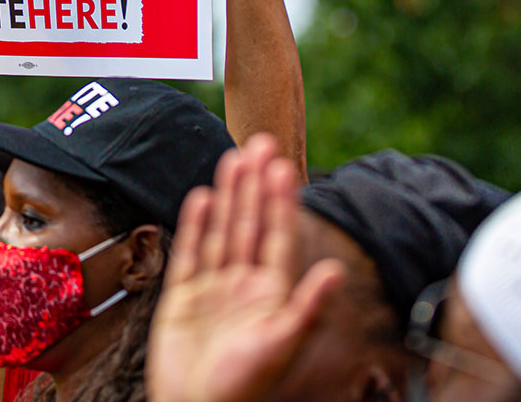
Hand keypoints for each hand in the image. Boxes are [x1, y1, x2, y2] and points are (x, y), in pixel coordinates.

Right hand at [147, 134, 343, 401]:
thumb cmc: (245, 387)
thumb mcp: (282, 345)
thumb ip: (307, 306)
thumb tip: (336, 271)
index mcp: (272, 294)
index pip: (278, 236)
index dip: (280, 201)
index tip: (282, 166)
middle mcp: (244, 285)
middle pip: (251, 224)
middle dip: (254, 185)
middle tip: (259, 143)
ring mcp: (213, 289)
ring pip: (223, 231)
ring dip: (228, 195)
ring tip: (233, 158)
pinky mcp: (183, 297)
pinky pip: (191, 252)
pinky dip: (196, 224)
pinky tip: (202, 196)